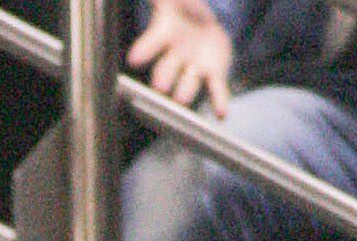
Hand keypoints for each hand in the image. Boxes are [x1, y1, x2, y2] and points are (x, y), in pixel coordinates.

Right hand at [128, 0, 233, 115]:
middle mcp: (174, 60)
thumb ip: (161, 0)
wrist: (200, 25)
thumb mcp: (169, 1)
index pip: (150, 45)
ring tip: (181, 99)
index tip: (135, 58)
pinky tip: (220, 113)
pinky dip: (219, 101)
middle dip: (162, 80)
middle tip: (159, 88)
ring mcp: (193, 70)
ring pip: (187, 84)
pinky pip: (216, 90)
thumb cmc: (179, 12)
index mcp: (162, 37)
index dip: (144, 51)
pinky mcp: (214, 75)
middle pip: (165, 72)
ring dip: (185, 91)